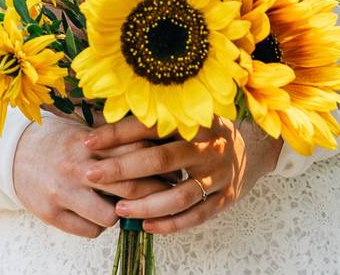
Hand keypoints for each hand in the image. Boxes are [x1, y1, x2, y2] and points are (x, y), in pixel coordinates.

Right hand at [13, 118, 171, 237]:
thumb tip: (158, 142)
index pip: (136, 153)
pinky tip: (98, 214)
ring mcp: (63, 193)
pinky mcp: (51, 214)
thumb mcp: (85, 130)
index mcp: (89, 143)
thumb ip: (116, 137)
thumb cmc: (59, 140)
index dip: (160, 164)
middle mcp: (77, 168)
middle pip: (129, 187)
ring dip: (123, 214)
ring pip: (110, 216)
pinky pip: (90, 231)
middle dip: (153, 194)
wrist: (13, 154)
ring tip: (124, 207)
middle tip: (165, 195)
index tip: (174, 169)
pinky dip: (100, 226)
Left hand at [83, 116, 282, 234]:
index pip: (150, 125)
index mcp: (195, 119)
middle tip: (92, 175)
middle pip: (161, 159)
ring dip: (146, 204)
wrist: (252, 149)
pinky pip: (196, 216)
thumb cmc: (204, 132)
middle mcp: (209, 145)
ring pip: (179, 195)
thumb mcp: (184, 117)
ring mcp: (219, 174)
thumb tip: (100, 114)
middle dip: (122, 169)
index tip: (88, 141)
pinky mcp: (226, 197)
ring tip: (119, 209)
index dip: (117, 133)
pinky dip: (170, 224)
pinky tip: (146, 225)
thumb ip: (151, 119)